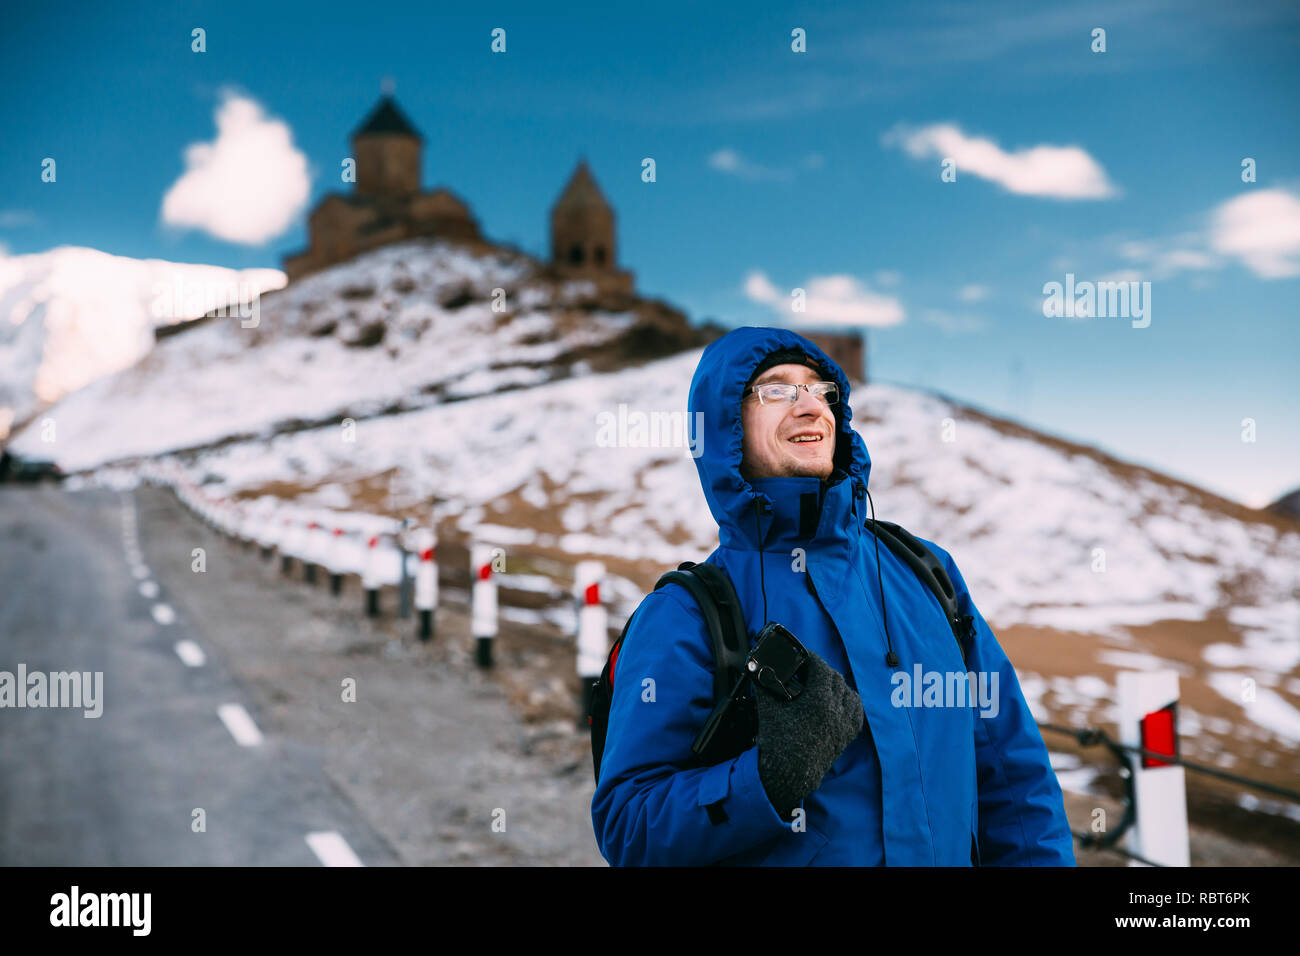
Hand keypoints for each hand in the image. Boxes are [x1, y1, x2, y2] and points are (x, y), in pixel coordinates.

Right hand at [754, 648, 862, 819]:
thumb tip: (756, 668)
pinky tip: (838, 701)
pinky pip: (856, 711)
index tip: (802, 656)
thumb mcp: (768, 709)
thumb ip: (763, 684)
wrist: (789, 773)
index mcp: (819, 700)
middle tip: (807, 669)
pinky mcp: (847, 735)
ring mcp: (843, 723)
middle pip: (835, 678)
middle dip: (821, 670)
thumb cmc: (778, 743)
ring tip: (821, 684)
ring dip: (836, 684)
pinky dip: (849, 702)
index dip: (810, 658)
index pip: (820, 667)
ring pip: (848, 692)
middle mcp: (836, 710)